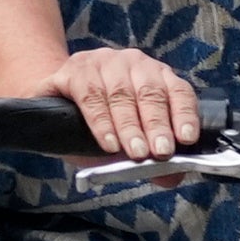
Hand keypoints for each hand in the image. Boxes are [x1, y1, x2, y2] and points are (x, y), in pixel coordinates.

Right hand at [46, 46, 201, 161]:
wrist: (52, 104)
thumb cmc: (98, 122)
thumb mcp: (127, 143)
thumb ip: (152, 160)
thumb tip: (172, 177)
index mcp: (154, 76)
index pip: (178, 91)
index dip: (184, 114)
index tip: (186, 138)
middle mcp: (132, 63)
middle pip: (150, 92)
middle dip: (156, 125)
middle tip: (161, 151)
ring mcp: (102, 62)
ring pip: (121, 93)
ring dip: (129, 126)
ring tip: (136, 152)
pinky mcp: (74, 70)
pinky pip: (90, 95)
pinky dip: (100, 121)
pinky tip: (108, 142)